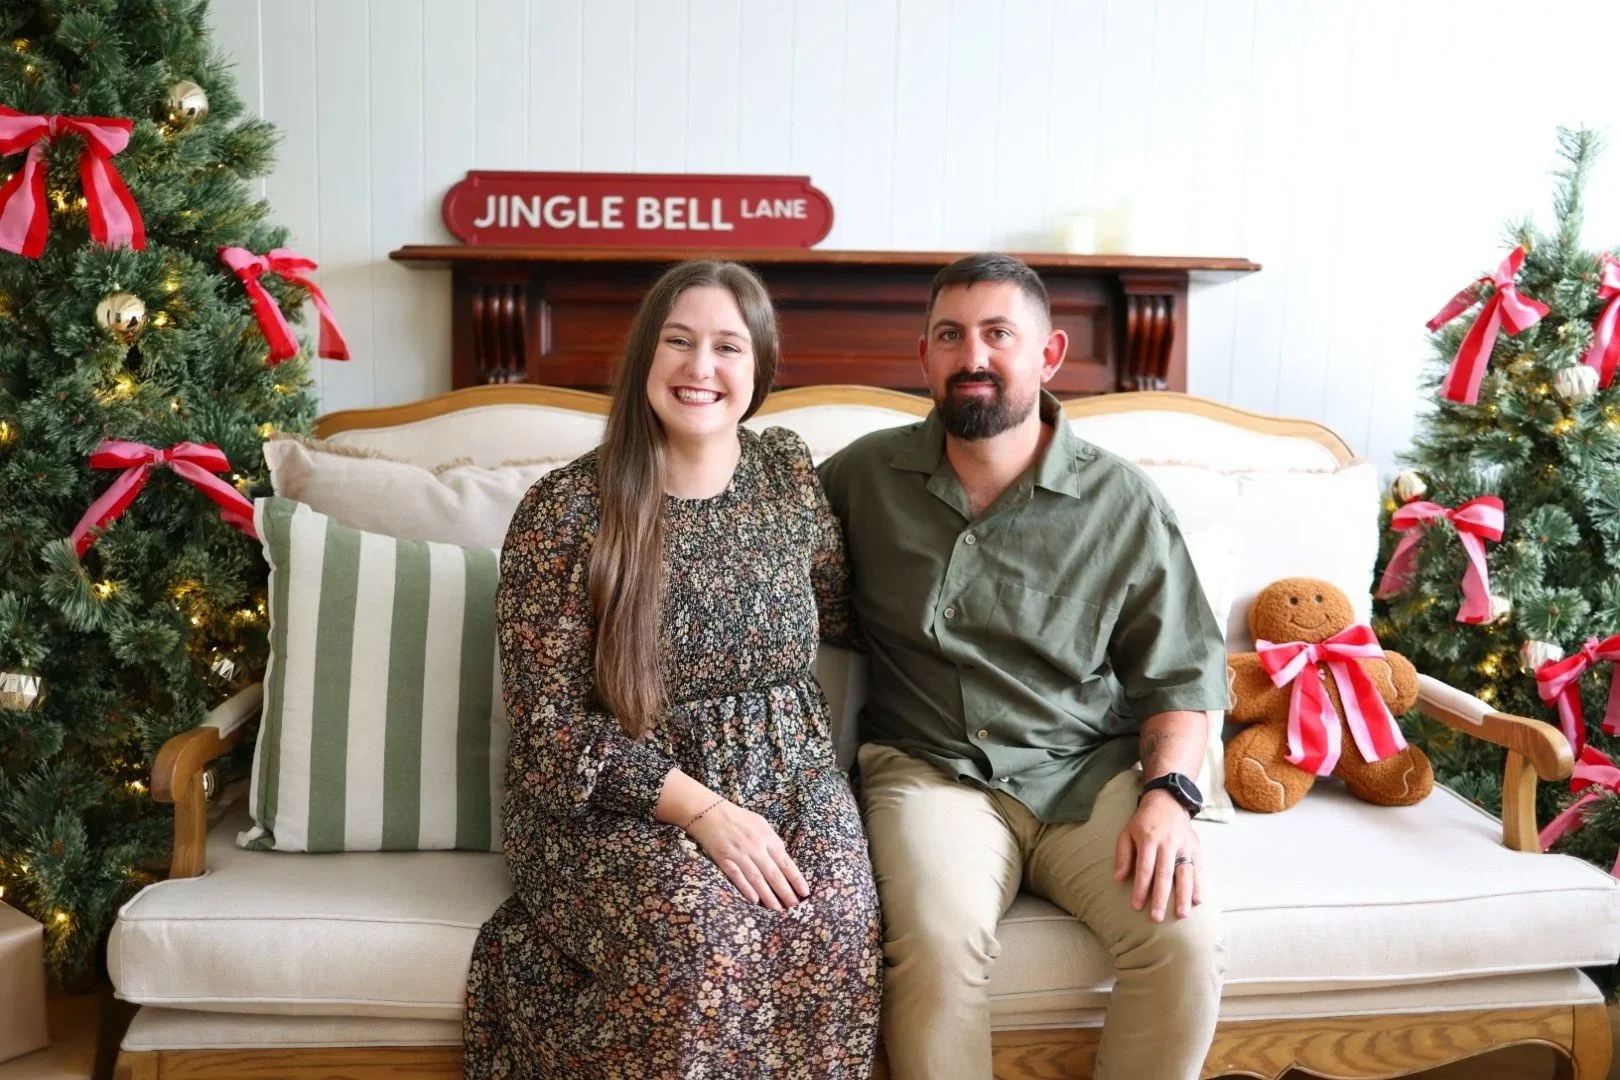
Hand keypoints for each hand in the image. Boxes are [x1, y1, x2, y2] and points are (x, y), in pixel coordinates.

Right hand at [685, 801, 809, 910]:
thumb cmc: (739, 819)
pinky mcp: (724, 859)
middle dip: (785, 892)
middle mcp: (755, 847)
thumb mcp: (761, 824)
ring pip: (757, 879)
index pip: (785, 862)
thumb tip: (783, 860)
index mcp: (767, 837)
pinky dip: (746, 889)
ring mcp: (739, 854)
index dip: (796, 879)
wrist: (710, 813)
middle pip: (773, 874)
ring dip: (768, 896)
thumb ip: (772, 842)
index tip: (805, 892)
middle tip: (794, 906)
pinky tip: (754, 900)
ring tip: (777, 908)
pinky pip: (737, 877)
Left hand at [1113, 789, 1202, 921]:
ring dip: (1183, 896)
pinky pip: (1198, 868)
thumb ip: (1123, 855)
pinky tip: (1198, 900)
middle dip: (1161, 898)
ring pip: (1184, 873)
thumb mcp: (1127, 832)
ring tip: (1182, 915)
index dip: (1141, 888)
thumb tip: (1118, 878)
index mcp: (1149, 839)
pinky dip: (1199, 884)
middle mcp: (1168, 843)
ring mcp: (1184, 845)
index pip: (1145, 868)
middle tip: (1157, 918)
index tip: (1137, 906)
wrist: (1168, 801)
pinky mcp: (1196, 847)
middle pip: (1164, 874)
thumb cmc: (1143, 821)